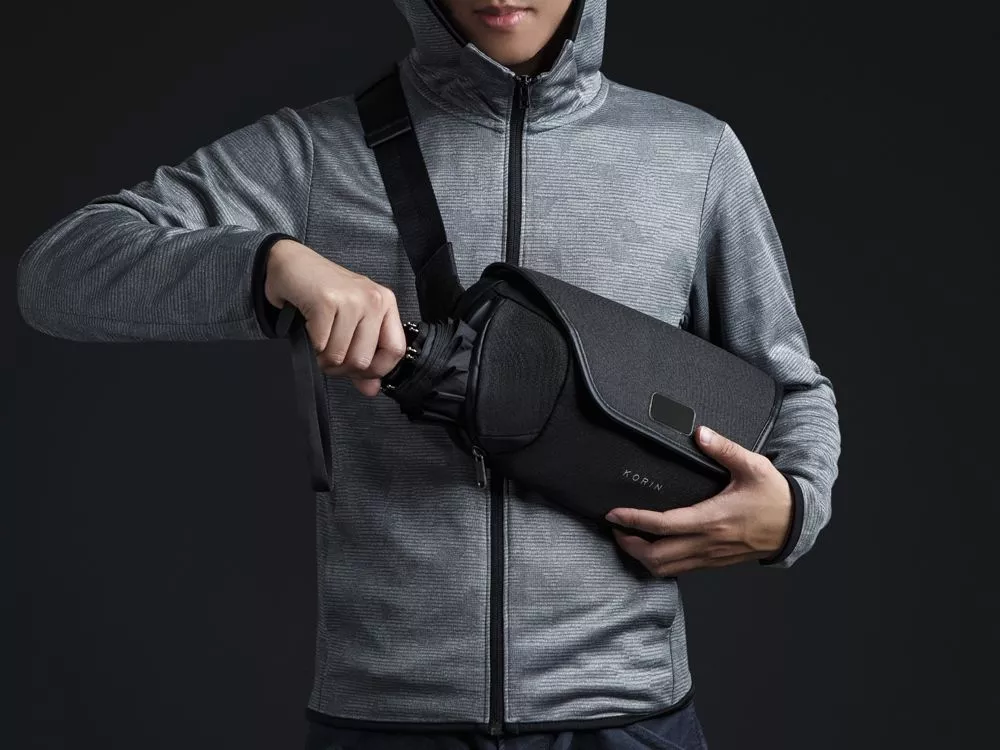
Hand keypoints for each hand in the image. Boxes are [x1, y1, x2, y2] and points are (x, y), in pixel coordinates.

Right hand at [265, 239, 406, 396]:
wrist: (290, 264)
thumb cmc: (322, 295)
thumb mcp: (351, 324)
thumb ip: (363, 357)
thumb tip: (372, 389)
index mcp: (386, 304)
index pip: (395, 351)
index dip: (376, 370)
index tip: (359, 372)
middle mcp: (374, 299)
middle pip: (364, 360)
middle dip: (341, 368)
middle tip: (328, 355)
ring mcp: (352, 299)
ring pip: (340, 356)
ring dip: (323, 358)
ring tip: (318, 340)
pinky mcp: (327, 301)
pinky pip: (321, 345)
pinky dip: (311, 345)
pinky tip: (309, 329)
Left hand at [605, 425, 792, 576]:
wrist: (796, 526)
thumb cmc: (774, 496)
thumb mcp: (753, 466)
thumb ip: (724, 449)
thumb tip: (700, 432)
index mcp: (712, 519)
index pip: (662, 524)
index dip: (633, 520)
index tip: (613, 513)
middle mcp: (707, 542)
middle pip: (656, 556)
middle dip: (630, 544)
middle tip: (615, 528)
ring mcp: (710, 556)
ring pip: (666, 569)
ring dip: (642, 557)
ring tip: (629, 539)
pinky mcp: (715, 562)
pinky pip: (681, 570)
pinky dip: (660, 564)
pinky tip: (654, 549)